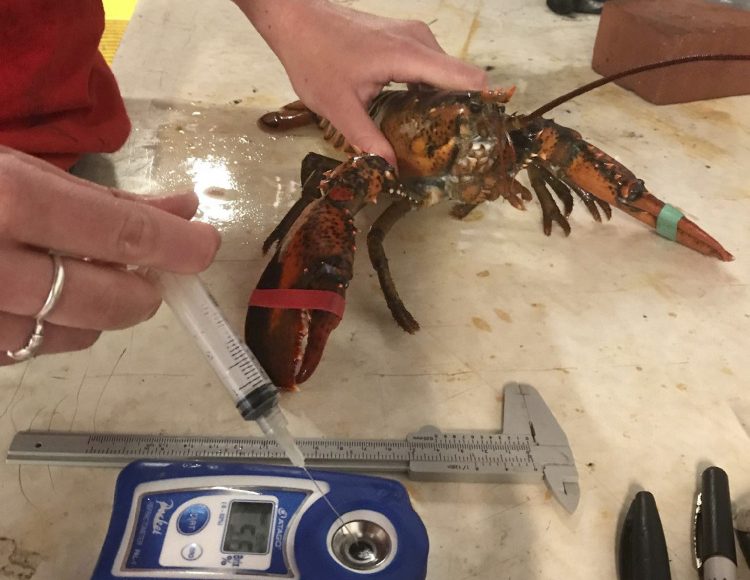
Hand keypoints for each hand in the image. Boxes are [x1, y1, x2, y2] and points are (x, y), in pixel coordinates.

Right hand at [0, 147, 220, 364]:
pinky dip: (54, 327)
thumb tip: (185, 211)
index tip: (205, 247)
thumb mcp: (21, 172)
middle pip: (103, 300)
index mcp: (10, 202)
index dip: (175, 245)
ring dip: (96, 313)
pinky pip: (32, 350)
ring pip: (73, 336)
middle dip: (141, 293)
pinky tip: (39, 300)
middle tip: (146, 279)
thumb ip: (105, 199)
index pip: (119, 232)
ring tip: (74, 280)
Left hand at [235, 0, 486, 166]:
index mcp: (409, 55)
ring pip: (445, 73)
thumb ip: (367, 138)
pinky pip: (431, 67)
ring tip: (437, 138)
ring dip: (445, 102)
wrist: (297, 20)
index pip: (467, 78)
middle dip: (462, 111)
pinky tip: (418, 116)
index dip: (482, 106)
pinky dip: (431, 90)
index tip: (483, 136)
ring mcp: (413, 37)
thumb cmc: (314, 59)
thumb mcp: (338, 107)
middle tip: (454, 149)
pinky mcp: (405, 39)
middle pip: (460, 79)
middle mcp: (420, 41)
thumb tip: (389, 170)